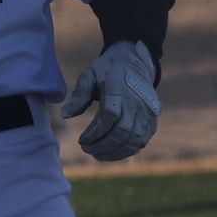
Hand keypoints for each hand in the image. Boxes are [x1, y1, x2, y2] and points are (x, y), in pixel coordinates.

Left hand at [61, 40, 160, 160]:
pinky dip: (126, 151)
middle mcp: (136, 102)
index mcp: (118, 88)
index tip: (81, 140)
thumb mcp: (89, 75)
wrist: (134, 62)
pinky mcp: (152, 120)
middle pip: (122, 131)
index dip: (95, 131)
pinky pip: (142, 141)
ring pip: (134, 140)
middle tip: (86, 149)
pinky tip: (111, 153)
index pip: (109, 114)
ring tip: (96, 154)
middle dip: (102, 145)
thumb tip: (64, 116)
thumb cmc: (107, 70)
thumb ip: (79, 95)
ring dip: (114, 152)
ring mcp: (147, 112)